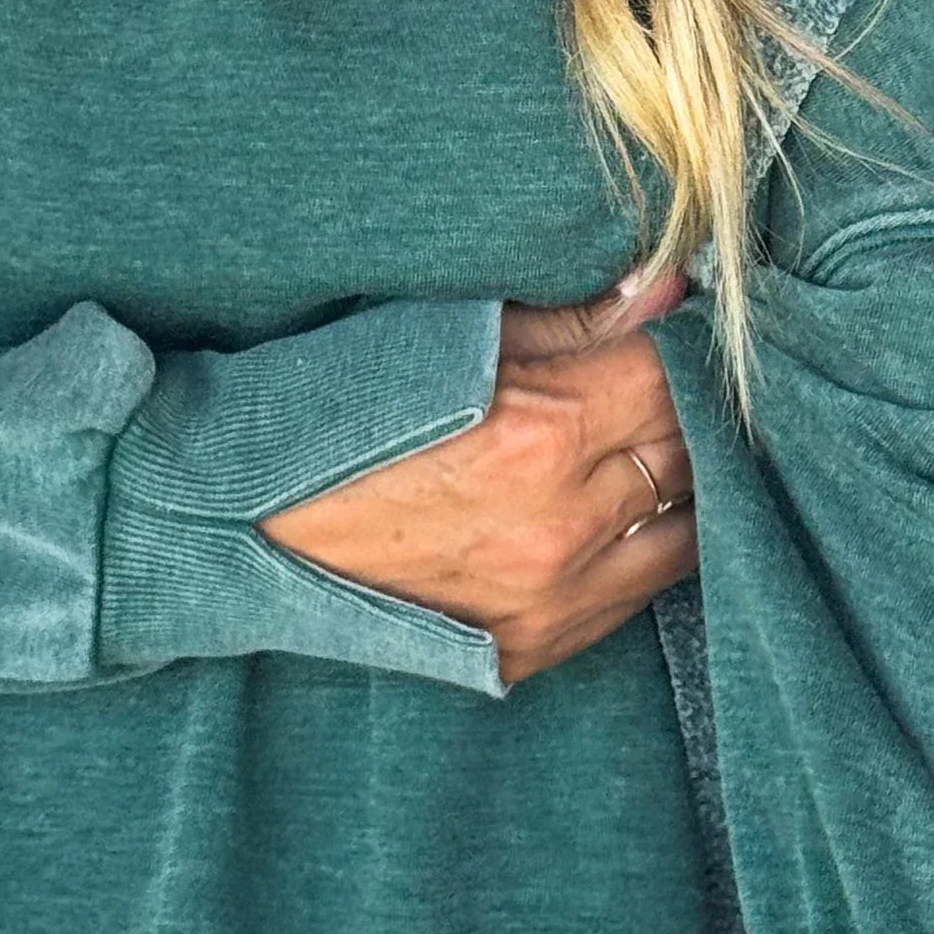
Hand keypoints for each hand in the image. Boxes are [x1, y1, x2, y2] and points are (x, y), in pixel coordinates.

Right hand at [256, 266, 696, 681]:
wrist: (242, 527)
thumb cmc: (335, 417)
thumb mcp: (446, 337)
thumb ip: (572, 318)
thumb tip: (667, 286)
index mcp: (545, 431)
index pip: (680, 379)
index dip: (690, 346)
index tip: (686, 330)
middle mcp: (563, 525)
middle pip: (691, 453)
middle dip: (690, 410)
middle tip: (672, 381)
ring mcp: (553, 598)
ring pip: (690, 530)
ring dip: (680, 484)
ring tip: (652, 446)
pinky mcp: (537, 647)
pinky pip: (641, 592)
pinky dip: (646, 545)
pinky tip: (623, 509)